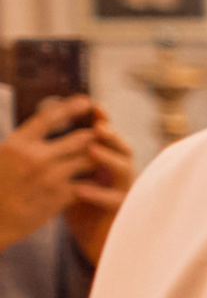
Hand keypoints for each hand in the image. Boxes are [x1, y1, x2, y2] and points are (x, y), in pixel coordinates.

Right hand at [0, 97, 100, 251]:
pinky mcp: (60, 196)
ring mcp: (50, 176)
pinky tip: (98, 181)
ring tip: (100, 158)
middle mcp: (35, 157)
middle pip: (80, 138)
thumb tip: (50, 120)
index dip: (71, 106)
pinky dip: (94, 181)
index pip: (49, 117)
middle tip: (104, 134)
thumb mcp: (5, 156)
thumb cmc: (0, 187)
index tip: (87, 101)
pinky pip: (88, 183)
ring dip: (97, 159)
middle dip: (94, 137)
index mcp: (18, 143)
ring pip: (89, 160)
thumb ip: (28, 142)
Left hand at [64, 107, 135, 264]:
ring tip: (91, 150)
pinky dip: (97, 194)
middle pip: (123, 147)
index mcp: (108, 162)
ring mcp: (125, 192)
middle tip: (97, 125)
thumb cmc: (81, 209)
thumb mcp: (71, 178)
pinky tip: (79, 189)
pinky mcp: (122, 213)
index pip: (108, 136)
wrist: (94, 242)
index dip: (103, 121)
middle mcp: (120, 174)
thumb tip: (43, 130)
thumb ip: (65, 158)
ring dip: (107, 158)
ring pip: (124, 169)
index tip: (92, 106)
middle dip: (110, 135)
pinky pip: (114, 200)